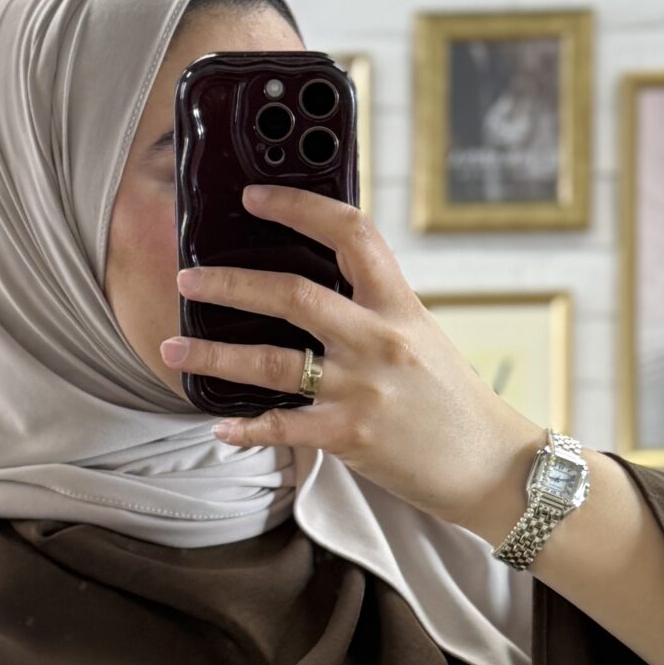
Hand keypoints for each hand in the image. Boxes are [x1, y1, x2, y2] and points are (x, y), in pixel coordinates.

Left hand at [159, 181, 540, 539]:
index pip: (350, 233)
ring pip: (271, 361)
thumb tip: (317, 286)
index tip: (256, 198)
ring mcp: (363, 389)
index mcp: (399, 305)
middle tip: (188, 278)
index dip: (299, 207)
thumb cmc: (453, 402)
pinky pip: (282, 427)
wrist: (491, 466)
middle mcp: (379, 340)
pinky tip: (220, 428)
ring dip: (213, 352)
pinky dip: (244, 428)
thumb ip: (375, 311)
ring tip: (172, 346)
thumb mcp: (423, 338)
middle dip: (230, 282)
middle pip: (292, 294)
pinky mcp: (351, 437)